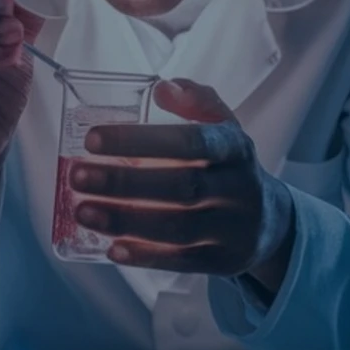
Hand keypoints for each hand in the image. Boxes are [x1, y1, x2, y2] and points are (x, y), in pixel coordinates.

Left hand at [70, 80, 297, 290]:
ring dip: (126, 220)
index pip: (191, 141)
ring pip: (178, 227)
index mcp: (236, 148)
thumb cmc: (228, 167)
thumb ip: (196, 101)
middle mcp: (239, 188)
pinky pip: (183, 262)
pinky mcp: (225, 262)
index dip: (141, 141)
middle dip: (124, 183)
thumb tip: (161, 88)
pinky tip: (112, 249)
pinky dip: (146, 257)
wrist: (271, 222)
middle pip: (181, 186)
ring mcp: (234, 229)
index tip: (93, 140)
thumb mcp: (224, 128)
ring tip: (83, 211)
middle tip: (78, 177)